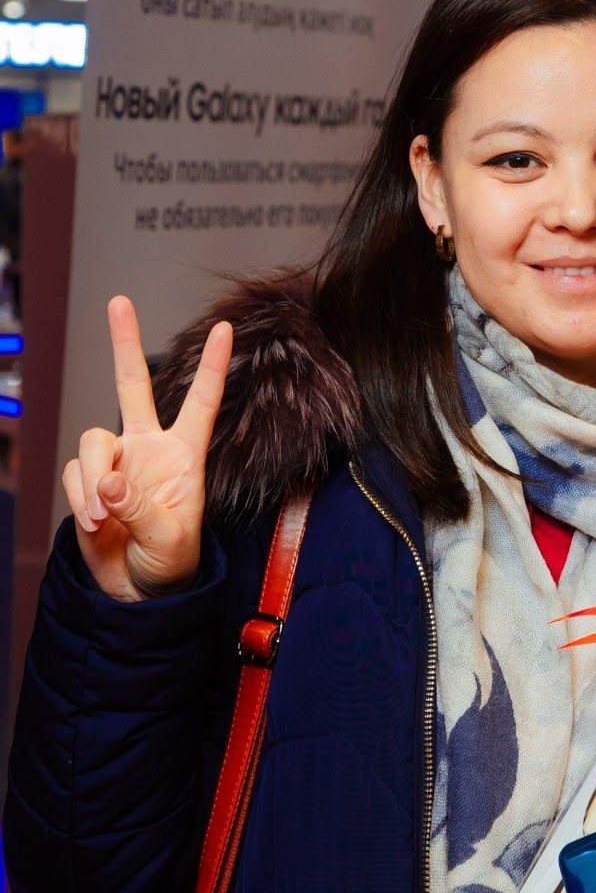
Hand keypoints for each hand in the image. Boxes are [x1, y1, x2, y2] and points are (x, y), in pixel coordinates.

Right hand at [61, 296, 232, 601]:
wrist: (136, 590)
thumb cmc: (170, 562)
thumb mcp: (169, 539)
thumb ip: (140, 508)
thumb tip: (107, 481)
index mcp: (185, 454)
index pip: (201, 402)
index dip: (212, 366)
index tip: (224, 328)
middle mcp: (148, 448)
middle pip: (133, 385)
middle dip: (124, 343)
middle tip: (119, 301)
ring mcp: (115, 461)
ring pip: (92, 441)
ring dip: (92, 479)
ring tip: (102, 518)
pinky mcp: (86, 480)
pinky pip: (73, 475)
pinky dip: (80, 498)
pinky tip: (95, 523)